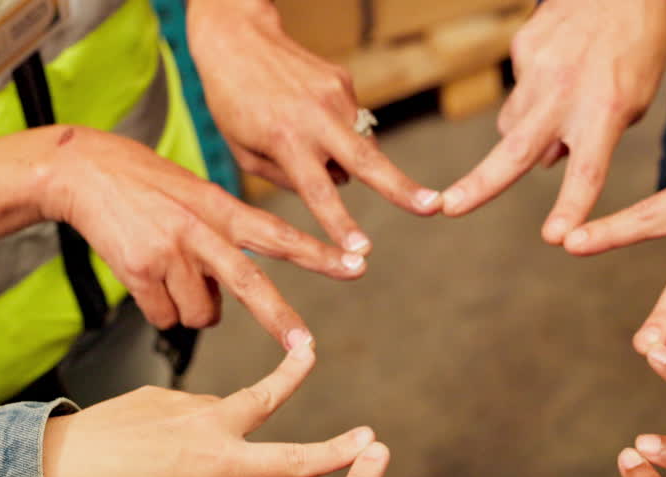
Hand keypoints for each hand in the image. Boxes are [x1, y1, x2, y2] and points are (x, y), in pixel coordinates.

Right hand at [36, 125, 356, 345]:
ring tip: (172, 276)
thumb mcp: (198, 195)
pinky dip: (160, 311)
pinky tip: (146, 280)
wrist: (84, 170)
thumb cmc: (148, 185)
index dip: (319, 252)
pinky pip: (165, 316)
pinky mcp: (137, 270)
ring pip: (201, 314)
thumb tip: (229, 295)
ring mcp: (168, 251)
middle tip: (305, 347)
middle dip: (279, 319)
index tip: (357, 264)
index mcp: (222, 208)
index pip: (280, 233)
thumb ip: (225, 236)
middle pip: (249, 283)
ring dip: (193, 309)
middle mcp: (200, 229)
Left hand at [42, 337, 374, 476]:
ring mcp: (182, 402)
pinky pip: (175, 417)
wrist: (60, 468)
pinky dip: (165, 435)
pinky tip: (133, 450)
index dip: (335, 454)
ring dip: (196, 441)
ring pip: (208, 421)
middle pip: (265, 395)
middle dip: (292, 372)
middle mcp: (210, 425)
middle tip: (309, 348)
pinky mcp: (156, 391)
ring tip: (149, 468)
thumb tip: (217, 473)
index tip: (367, 441)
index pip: (292, 460)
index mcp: (222, 464)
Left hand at [188, 0, 441, 249]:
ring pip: (362, 144)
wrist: (236, 37)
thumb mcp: (244, 151)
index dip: (341, 224)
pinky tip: (313, 117)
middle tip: (433, 207)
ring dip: (352, 160)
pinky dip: (340, 132)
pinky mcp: (344, 81)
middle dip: (402, 188)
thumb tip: (337, 185)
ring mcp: (335, 95)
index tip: (363, 250)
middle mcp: (315, 116)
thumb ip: (287, 178)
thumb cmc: (232, 103)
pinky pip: (353, 123)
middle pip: (368, 160)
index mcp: (284, 140)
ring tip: (314, 145)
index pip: (318, 191)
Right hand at [443, 0, 665, 242]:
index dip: (571, 207)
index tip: (555, 238)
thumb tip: (546, 164)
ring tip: (559, 106)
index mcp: (605, 111)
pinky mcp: (521, 50)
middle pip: (516, 151)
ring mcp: (538, 70)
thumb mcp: (634, 101)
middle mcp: (566, 93)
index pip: (588, 170)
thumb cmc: (636, 47)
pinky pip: (517, 92)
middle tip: (449, 207)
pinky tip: (558, 70)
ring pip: (512, 125)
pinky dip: (533, 95)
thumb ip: (594, 139)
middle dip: (480, 184)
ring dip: (525, 133)